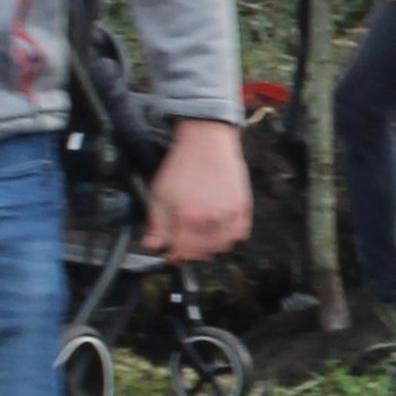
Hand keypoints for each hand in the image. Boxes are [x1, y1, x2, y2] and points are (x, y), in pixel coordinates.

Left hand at [143, 118, 252, 262]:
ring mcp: (230, 215)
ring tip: (200, 237)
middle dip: (190, 253)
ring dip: (209, 247)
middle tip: (183, 245)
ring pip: (221, 247)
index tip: (170, 252)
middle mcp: (212, 220)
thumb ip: (155, 223)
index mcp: (189, 217)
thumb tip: (152, 245)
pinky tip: (218, 228)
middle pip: (202, 253)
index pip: (181, 252)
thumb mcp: (159, 192)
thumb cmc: (183, 164)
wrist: (206, 140)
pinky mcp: (243, 207)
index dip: (173, 254)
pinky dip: (229, 236)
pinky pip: (239, 234)